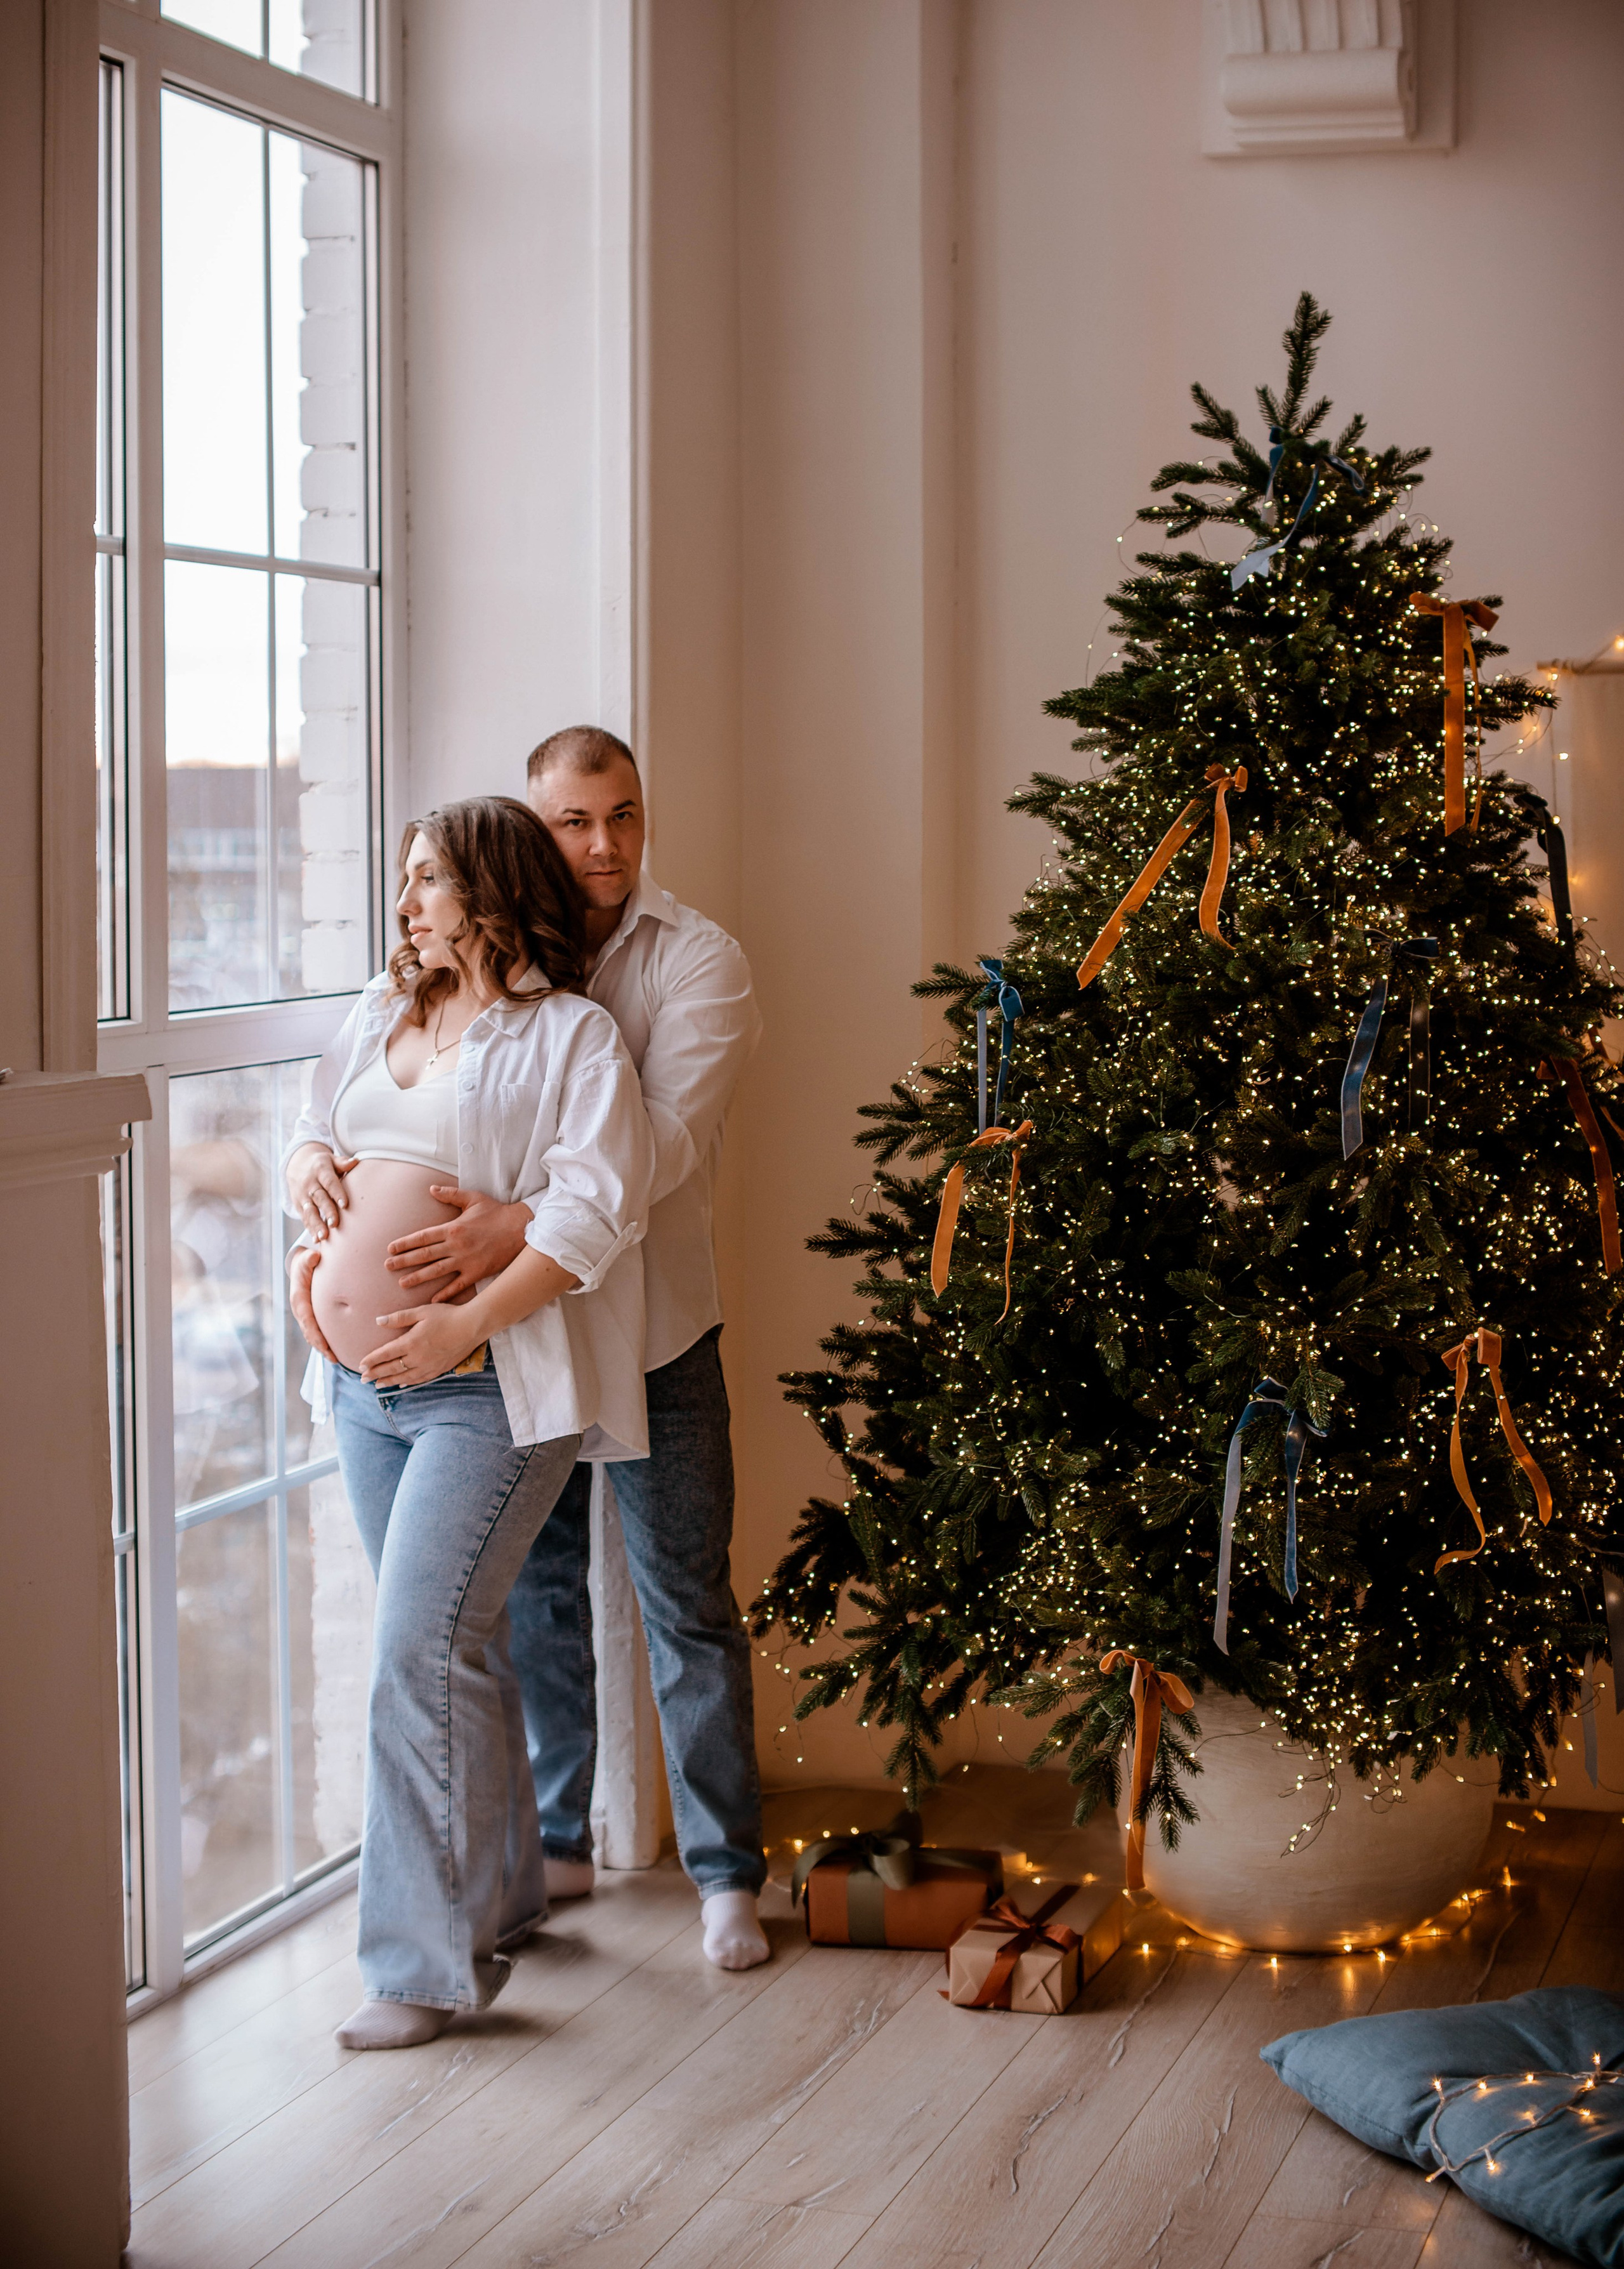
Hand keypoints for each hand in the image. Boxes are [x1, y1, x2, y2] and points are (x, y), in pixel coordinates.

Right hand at [287, 1142, 355, 1240]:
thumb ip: (342, 1162)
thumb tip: (355, 1162)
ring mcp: (302, 1195)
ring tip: (324, 1237)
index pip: (329, 1182)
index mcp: (320, 1170)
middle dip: (327, 1211)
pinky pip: (304, 1218)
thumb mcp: (331, 1159)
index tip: (345, 1204)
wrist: (297, 1165)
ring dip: (316, 1224)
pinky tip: (317, 1240)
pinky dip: (310, 1229)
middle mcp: (310, 1183)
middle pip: (319, 1198)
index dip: (336, 1193)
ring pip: (309, 1211)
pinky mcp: (298, 1205)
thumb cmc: (322, 1164)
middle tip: (335, 1224)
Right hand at [288, 1245, 336, 1360]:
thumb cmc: (305, 1262)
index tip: (325, 1346)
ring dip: (323, 1348)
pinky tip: (335, 1351)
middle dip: (321, 1347)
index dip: (316, 1334)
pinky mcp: (311, 1316)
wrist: (300, 1266)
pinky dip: (324, 1342)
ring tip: (336, 1360)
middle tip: (334, 1359)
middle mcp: (300, 1311)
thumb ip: (309, 1259)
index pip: (307, 1321)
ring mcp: (305, 1315)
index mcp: (299, 1300)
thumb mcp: (306, 1258)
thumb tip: (314, 1256)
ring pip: (312, 1336)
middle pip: (310, 1333)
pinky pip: (317, 1332)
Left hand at [359, 1302, 486, 1388]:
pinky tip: (400, 1383)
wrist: (472, 1326)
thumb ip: (399, 1318)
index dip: (371, 1360)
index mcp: (411, 1342)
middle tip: (363, 1379)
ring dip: (388, 1381)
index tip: (360, 1365)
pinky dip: (407, 1382)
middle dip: (375, 1374)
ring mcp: (429, 1365)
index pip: (385, 1354)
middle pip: (391, 1368)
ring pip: (404, 1377)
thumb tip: (378, 1321)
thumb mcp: (421, 1312)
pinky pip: (419, 1380)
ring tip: (377, 1385)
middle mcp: (418, 1357)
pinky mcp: (439, 1369)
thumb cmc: (447, 1315)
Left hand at [385, 1188, 531, 1299]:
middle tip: (388, 1266)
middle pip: (424, 1255)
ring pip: (437, 1271)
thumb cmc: (497, 1212)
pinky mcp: (477, 1272)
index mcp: (453, 1228)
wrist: (521, 1229)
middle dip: (404, 1261)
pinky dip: (445, 1293)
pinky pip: (458, 1285)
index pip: (423, 1236)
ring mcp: (466, 1261)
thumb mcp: (473, 1198)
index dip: (405, 1243)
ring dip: (418, 1277)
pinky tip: (432, 1300)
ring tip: (402, 1283)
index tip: (390, 1249)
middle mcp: (456, 1246)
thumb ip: (450, 1194)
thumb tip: (431, 1188)